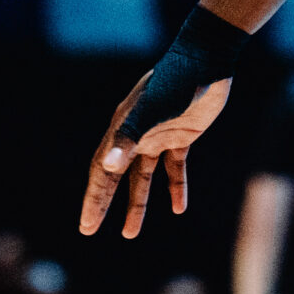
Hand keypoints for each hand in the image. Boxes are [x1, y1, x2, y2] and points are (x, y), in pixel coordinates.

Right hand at [78, 71, 231, 238]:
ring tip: (129, 233)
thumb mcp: (151, 111)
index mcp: (123, 129)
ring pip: (143, 177)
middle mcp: (137, 134)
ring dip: (137, 204)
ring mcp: (159, 136)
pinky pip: (174, 168)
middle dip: (104, 203)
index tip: (86, 225)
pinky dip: (175, 187)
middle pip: (116, 176)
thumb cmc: (176, 83)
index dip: (93, 198)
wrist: (207, 60)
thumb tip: (108, 166)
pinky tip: (178, 208)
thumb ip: (129, 138)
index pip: (102, 170)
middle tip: (90, 229)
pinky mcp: (182, 136)